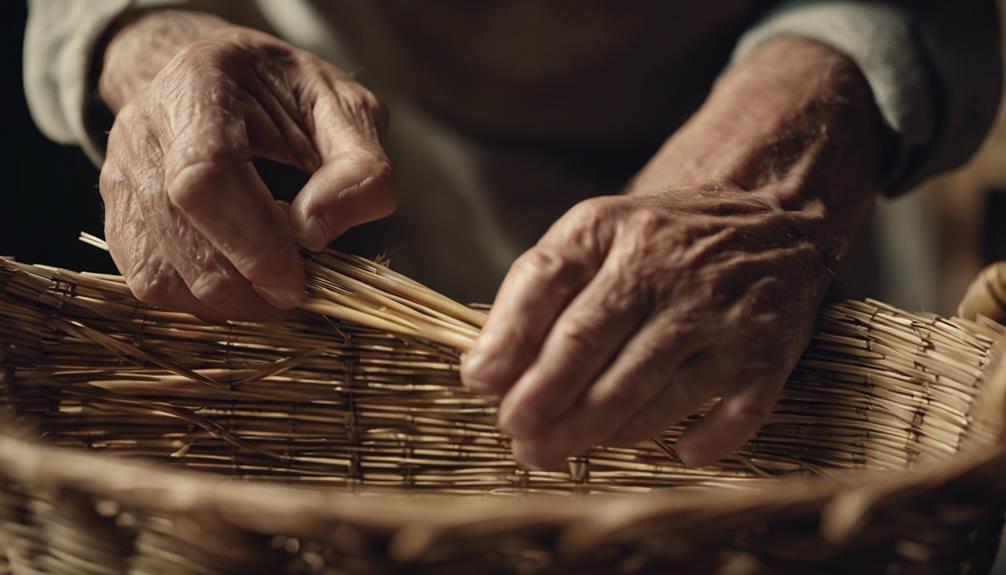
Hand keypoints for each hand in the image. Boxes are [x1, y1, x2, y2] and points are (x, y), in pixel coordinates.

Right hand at [98, 11, 393, 320]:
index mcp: (202, 81)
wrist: (233, 78)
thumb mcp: (351, 113)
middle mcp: (144, 124)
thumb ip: (359, 170)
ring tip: (268, 293)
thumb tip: (313, 232)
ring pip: (154, 267)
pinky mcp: (119, 211)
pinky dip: (196, 302)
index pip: (207, 171)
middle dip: (241, 282)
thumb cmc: (296, 97)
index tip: (296, 280)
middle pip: (175, 223)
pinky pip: (146, 278)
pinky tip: (237, 287)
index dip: (253, 241)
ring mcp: (120, 169)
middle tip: (292, 295)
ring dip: (220, 303)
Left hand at [461, 37, 883, 467]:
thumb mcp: (594, 240)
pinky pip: (734, 412)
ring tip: (560, 452)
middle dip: (545, 404)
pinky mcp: (770, 352)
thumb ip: (535, 295)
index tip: (483, 390)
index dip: (510, 344)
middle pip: (590, 346)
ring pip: (649, 390)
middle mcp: (669, 268)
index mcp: (614, 231)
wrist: (772, 217)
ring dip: (600, 433)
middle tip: (519, 442)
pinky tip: (677, 454)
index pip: (548, 286)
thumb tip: (483, 376)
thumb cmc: (658, 243)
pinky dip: (704, 440)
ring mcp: (723, 313)